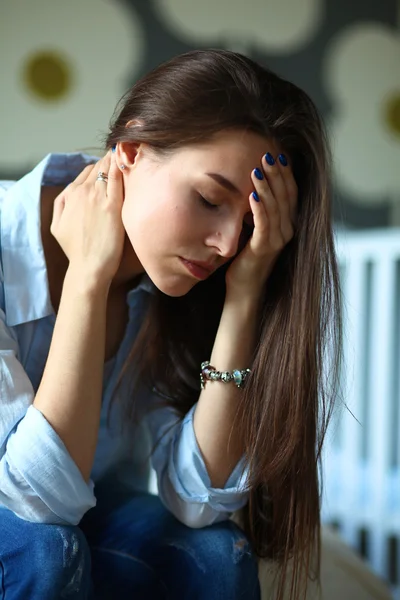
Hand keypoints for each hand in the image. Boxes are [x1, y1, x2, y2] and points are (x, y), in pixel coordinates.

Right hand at [50, 150, 124, 287]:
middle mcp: (83, 192)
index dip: (99, 168)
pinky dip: (119, 168)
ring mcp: (98, 198)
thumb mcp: (56, 226)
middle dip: (108, 162)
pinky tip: (125, 160)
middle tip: (120, 154)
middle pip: (98, 169)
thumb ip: (61, 204)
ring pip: (107, 171)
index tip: (109, 164)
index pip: (87, 173)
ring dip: (115, 161)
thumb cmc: (75, 250)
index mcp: (70, 195)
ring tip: (124, 153)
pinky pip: (116, 180)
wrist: (89, 266)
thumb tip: (70, 190)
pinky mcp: (113, 206)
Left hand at [225, 152, 296, 298]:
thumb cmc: (246, 256)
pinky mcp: (264, 249)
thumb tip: (252, 185)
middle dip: (277, 174)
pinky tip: (252, 194)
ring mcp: (278, 240)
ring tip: (258, 169)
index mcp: (288, 224)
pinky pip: (264, 224)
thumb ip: (259, 210)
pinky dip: (259, 207)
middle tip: (266, 155)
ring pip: (276, 208)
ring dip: (267, 186)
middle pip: (286, 196)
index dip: (285, 174)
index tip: (276, 155)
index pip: (291, 193)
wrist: (243, 287)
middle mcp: (287, 230)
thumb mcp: (254, 228)